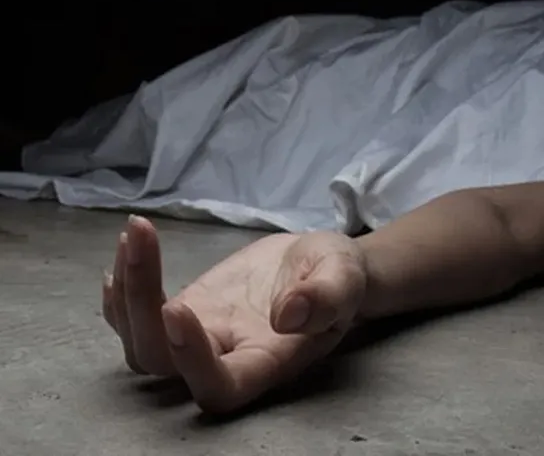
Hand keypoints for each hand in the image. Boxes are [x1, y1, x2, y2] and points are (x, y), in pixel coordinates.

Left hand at [102, 215, 367, 412]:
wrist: (319, 266)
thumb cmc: (338, 274)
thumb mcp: (344, 276)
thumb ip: (327, 296)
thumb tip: (288, 316)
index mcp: (268, 361)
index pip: (220, 387)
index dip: (192, 362)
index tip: (180, 307)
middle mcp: (226, 358)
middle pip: (161, 364)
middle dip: (140, 308)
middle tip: (143, 239)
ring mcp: (201, 336)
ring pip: (141, 344)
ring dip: (127, 293)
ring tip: (137, 234)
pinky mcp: (189, 310)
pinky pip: (138, 318)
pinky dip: (121, 292)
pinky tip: (126, 252)